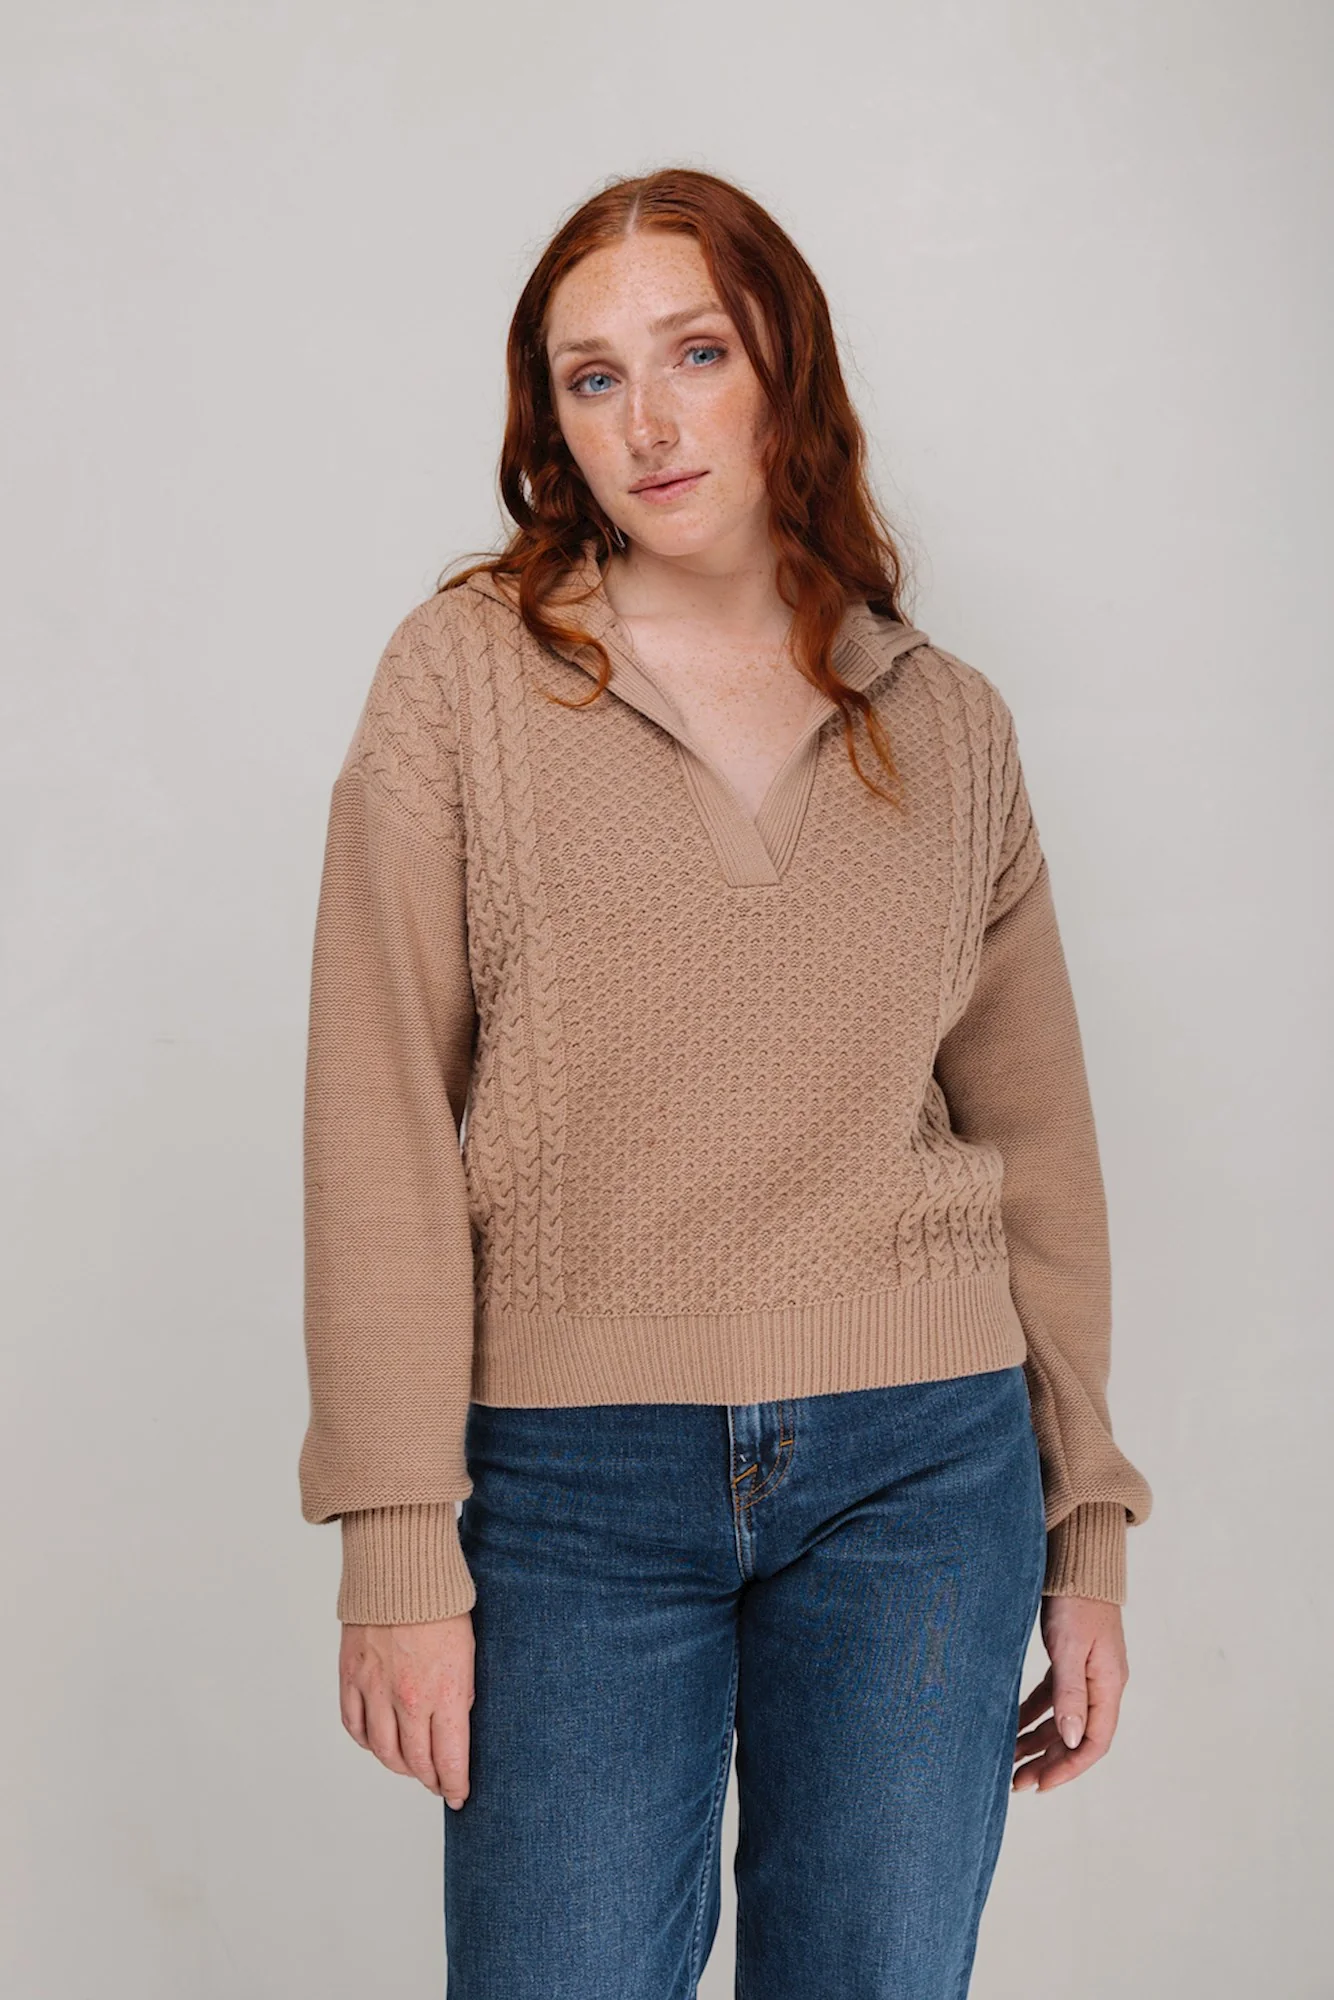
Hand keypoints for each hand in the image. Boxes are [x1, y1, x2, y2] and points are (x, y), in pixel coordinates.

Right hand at [339, 1612, 475, 1807]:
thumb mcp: (469, 1651)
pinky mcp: (351, 1677)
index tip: (459, 1796)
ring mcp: (375, 1689)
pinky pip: (354, 1726)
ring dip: (399, 1767)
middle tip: (439, 1784)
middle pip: (416, 1762)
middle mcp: (407, 1699)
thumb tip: (457, 1725)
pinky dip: (366, 1743)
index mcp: (444, 1692)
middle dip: (431, 1780)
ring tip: (411, 1768)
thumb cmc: (442, 1605)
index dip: (455, 1784)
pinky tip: (378, 1744)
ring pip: (383, 1751)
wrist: (400, 1569)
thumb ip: (462, 1692)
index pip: (450, 1758)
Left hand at [1012, 1595, 1128, 1792]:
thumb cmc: (1076, 1600)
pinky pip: (1053, 1698)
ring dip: (1038, 1741)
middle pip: (1076, 1737)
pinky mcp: (1070, 1659)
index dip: (1068, 1768)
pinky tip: (1014, 1724)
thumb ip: (1070, 1693)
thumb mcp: (1070, 1647)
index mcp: (1109, 1686)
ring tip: (1011, 1762)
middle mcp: (1101, 1684)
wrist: (1077, 1558)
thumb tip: (1072, 1741)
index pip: (1093, 1743)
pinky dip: (1035, 1714)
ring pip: (1062, 1720)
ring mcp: (1086, 1672)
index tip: (1039, 1785)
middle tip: (1016, 1782)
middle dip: (1047, 1762)